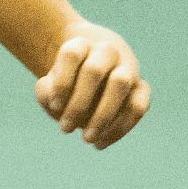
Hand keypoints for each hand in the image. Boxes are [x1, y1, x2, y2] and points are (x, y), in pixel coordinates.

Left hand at [35, 31, 148, 147]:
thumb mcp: (49, 88)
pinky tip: (101, 143)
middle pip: (94, 69)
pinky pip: (138, 105)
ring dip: (103, 115)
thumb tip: (55, 102)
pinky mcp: (141, 87)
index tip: (53, 105)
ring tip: (87, 140)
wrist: (91, 76)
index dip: (61, 82)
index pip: (71, 54)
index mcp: (82, 45)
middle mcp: (107, 51)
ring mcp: (127, 67)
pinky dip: (121, 127)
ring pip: (121, 83)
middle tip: (64, 129)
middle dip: (79, 103)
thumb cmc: (65, 84)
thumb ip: (46, 93)